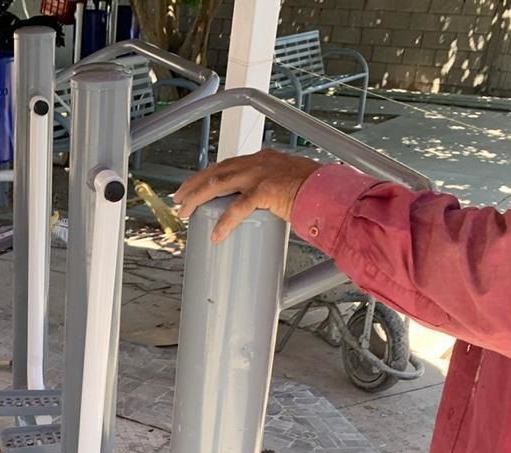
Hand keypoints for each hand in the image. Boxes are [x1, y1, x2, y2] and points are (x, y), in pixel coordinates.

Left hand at [174, 150, 322, 243]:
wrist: (332, 191)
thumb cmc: (315, 192)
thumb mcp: (288, 186)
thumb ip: (272, 195)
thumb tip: (264, 212)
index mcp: (262, 160)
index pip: (227, 164)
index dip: (206, 175)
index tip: (193, 186)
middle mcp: (258, 162)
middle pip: (216, 171)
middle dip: (193, 185)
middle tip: (179, 199)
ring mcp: (260, 174)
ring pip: (218, 184)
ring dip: (197, 198)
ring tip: (185, 212)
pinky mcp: (265, 190)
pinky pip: (238, 208)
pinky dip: (224, 222)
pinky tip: (215, 234)